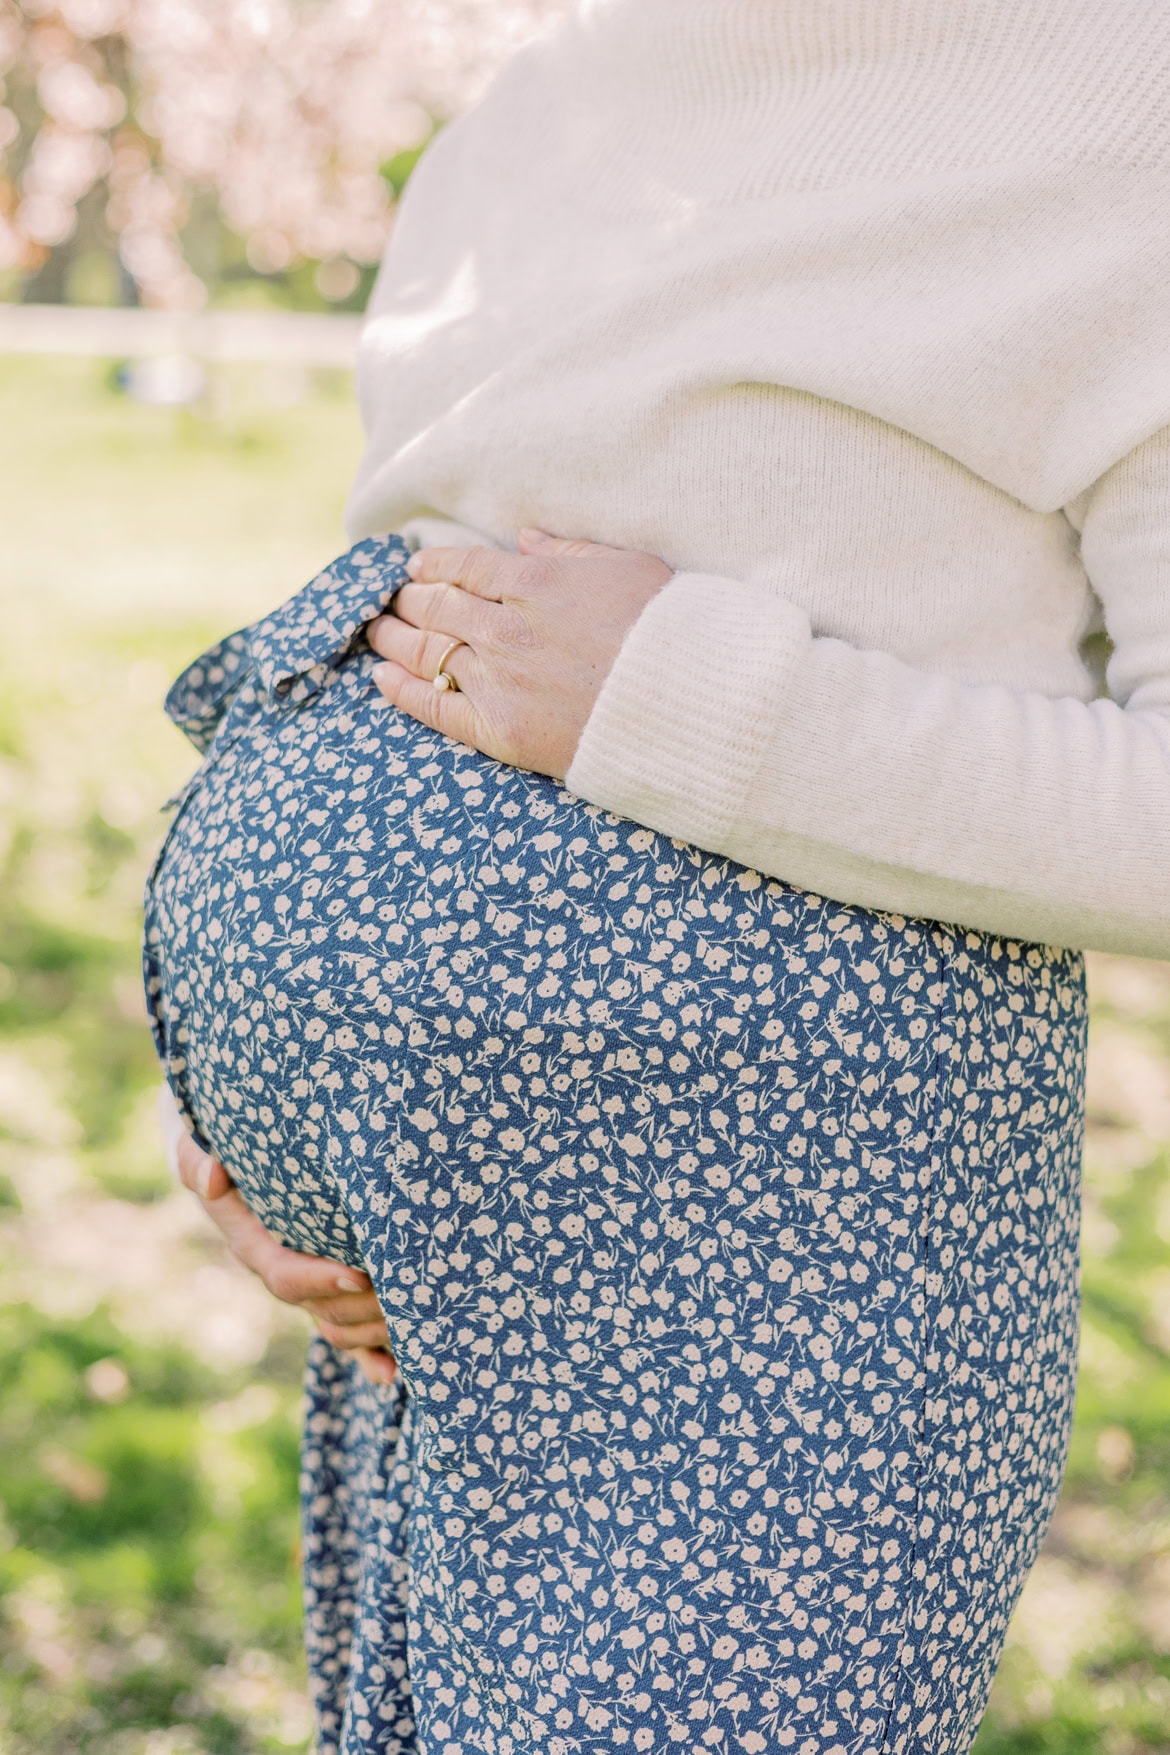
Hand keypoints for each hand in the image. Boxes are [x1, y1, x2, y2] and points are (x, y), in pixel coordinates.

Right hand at [159, 1087, 396, 1386]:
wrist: (238, 1162)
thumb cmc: (222, 1147)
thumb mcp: (198, 1145)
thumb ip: (197, 1158)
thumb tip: (213, 1181)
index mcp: (253, 1245)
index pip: (284, 1273)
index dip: (320, 1280)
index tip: (358, 1276)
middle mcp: (282, 1273)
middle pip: (320, 1308)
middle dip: (362, 1310)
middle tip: (406, 1299)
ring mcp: (308, 1287)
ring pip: (338, 1325)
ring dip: (373, 1332)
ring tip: (417, 1327)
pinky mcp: (329, 1291)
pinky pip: (348, 1334)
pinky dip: (369, 1357)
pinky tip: (394, 1375)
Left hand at [366, 527, 672, 777]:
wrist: (688, 707)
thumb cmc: (667, 633)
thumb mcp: (627, 567)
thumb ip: (569, 550)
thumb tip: (522, 537)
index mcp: (536, 581)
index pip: (464, 566)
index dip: (433, 565)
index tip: (415, 568)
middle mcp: (507, 627)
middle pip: (436, 607)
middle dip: (408, 600)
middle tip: (390, 600)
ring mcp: (500, 679)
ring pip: (426, 651)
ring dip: (394, 638)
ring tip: (377, 631)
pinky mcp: (500, 729)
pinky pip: (434, 706)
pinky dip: (401, 689)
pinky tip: (380, 677)